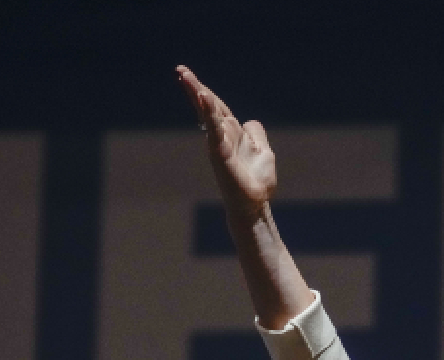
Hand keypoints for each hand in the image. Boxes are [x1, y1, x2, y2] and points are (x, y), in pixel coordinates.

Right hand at [176, 65, 275, 222]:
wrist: (255, 205)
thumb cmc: (257, 182)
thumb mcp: (263, 151)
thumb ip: (256, 134)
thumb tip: (250, 122)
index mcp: (232, 133)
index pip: (217, 107)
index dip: (205, 92)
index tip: (187, 75)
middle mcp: (222, 136)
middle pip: (208, 106)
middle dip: (195, 88)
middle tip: (180, 70)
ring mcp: (219, 145)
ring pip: (208, 114)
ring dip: (198, 95)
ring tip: (186, 77)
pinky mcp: (221, 154)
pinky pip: (214, 130)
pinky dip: (209, 114)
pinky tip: (203, 99)